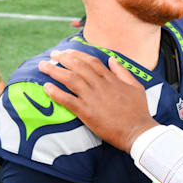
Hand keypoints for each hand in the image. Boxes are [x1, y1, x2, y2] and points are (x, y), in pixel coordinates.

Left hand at [41, 50, 157, 152]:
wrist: (137, 131)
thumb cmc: (139, 111)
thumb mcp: (136, 86)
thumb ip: (123, 72)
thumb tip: (112, 59)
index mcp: (111, 79)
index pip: (91, 62)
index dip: (78, 55)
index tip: (68, 51)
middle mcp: (100, 85)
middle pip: (78, 67)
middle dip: (63, 58)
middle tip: (52, 54)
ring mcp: (92, 98)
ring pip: (70, 80)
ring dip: (55, 71)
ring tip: (43, 65)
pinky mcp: (87, 112)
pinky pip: (68, 100)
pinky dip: (56, 93)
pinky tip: (46, 87)